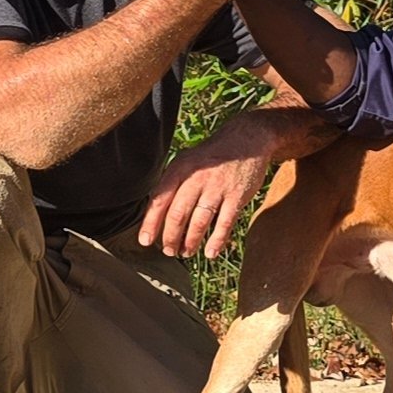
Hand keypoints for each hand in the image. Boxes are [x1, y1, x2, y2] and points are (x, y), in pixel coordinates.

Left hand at [139, 120, 276, 257]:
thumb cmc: (211, 156)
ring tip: (186, 252)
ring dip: (191, 241)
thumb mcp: (186, 161)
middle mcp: (197, 178)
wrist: (246, 140)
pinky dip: (217, 241)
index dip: (151, 222)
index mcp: (180, 169)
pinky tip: (210, 253)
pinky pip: (225, 223)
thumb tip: (154, 213)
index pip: (160, 199)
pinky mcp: (237, 196)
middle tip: (169, 251)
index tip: (145, 241)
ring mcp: (217, 187)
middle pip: (178, 214)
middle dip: (171, 237)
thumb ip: (172, 183)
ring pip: (199, 221)